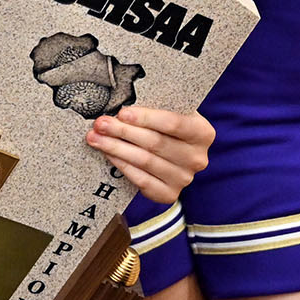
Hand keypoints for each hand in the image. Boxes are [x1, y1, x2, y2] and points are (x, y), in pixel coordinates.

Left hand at [86, 104, 214, 206]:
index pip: (173, 124)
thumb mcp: (173, 113)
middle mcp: (197, 158)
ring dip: (116, 148)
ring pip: (145, 161)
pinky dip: (122, 165)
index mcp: (203, 132)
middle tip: (100, 124)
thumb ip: (157, 107)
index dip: (146, 118)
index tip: (122, 113)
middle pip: (155, 143)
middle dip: (123, 132)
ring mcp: (184, 178)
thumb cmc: (170, 128)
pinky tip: (109, 154)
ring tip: (96, 138)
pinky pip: (141, 180)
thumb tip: (122, 105)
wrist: (178, 155)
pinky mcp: (169, 194)